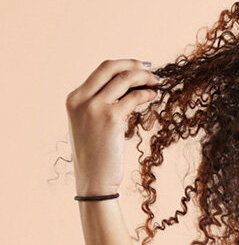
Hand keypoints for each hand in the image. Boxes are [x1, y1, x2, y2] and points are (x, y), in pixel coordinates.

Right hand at [65, 58, 162, 196]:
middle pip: (110, 67)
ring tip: (157, 83)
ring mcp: (94, 107)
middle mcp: (80, 99)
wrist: (94, 179)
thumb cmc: (96, 154)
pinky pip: (134, 97)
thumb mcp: (90, 124)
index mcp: (74, 98)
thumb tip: (127, 86)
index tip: (139, 66)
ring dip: (145, 78)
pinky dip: (147, 93)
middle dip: (134, 65)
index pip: (101, 70)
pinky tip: (154, 97)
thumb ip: (101, 103)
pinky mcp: (110, 118)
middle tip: (151, 69)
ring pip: (124, 79)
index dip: (123, 64)